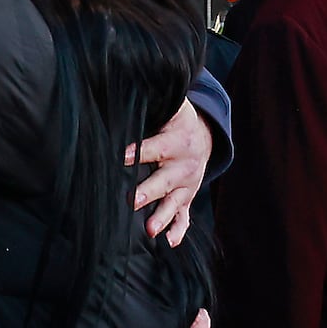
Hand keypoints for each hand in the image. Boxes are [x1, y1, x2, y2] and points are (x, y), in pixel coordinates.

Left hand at [128, 99, 210, 244]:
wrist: (204, 136)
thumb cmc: (175, 120)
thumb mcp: (171, 107)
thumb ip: (152, 102)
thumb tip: (124, 85)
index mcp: (177, 141)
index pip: (156, 147)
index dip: (139, 152)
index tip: (122, 156)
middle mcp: (184, 165)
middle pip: (164, 180)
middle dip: (148, 191)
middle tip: (131, 200)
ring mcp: (187, 185)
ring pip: (174, 203)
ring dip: (162, 217)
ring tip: (149, 231)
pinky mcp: (187, 198)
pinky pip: (185, 216)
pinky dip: (179, 230)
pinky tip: (170, 242)